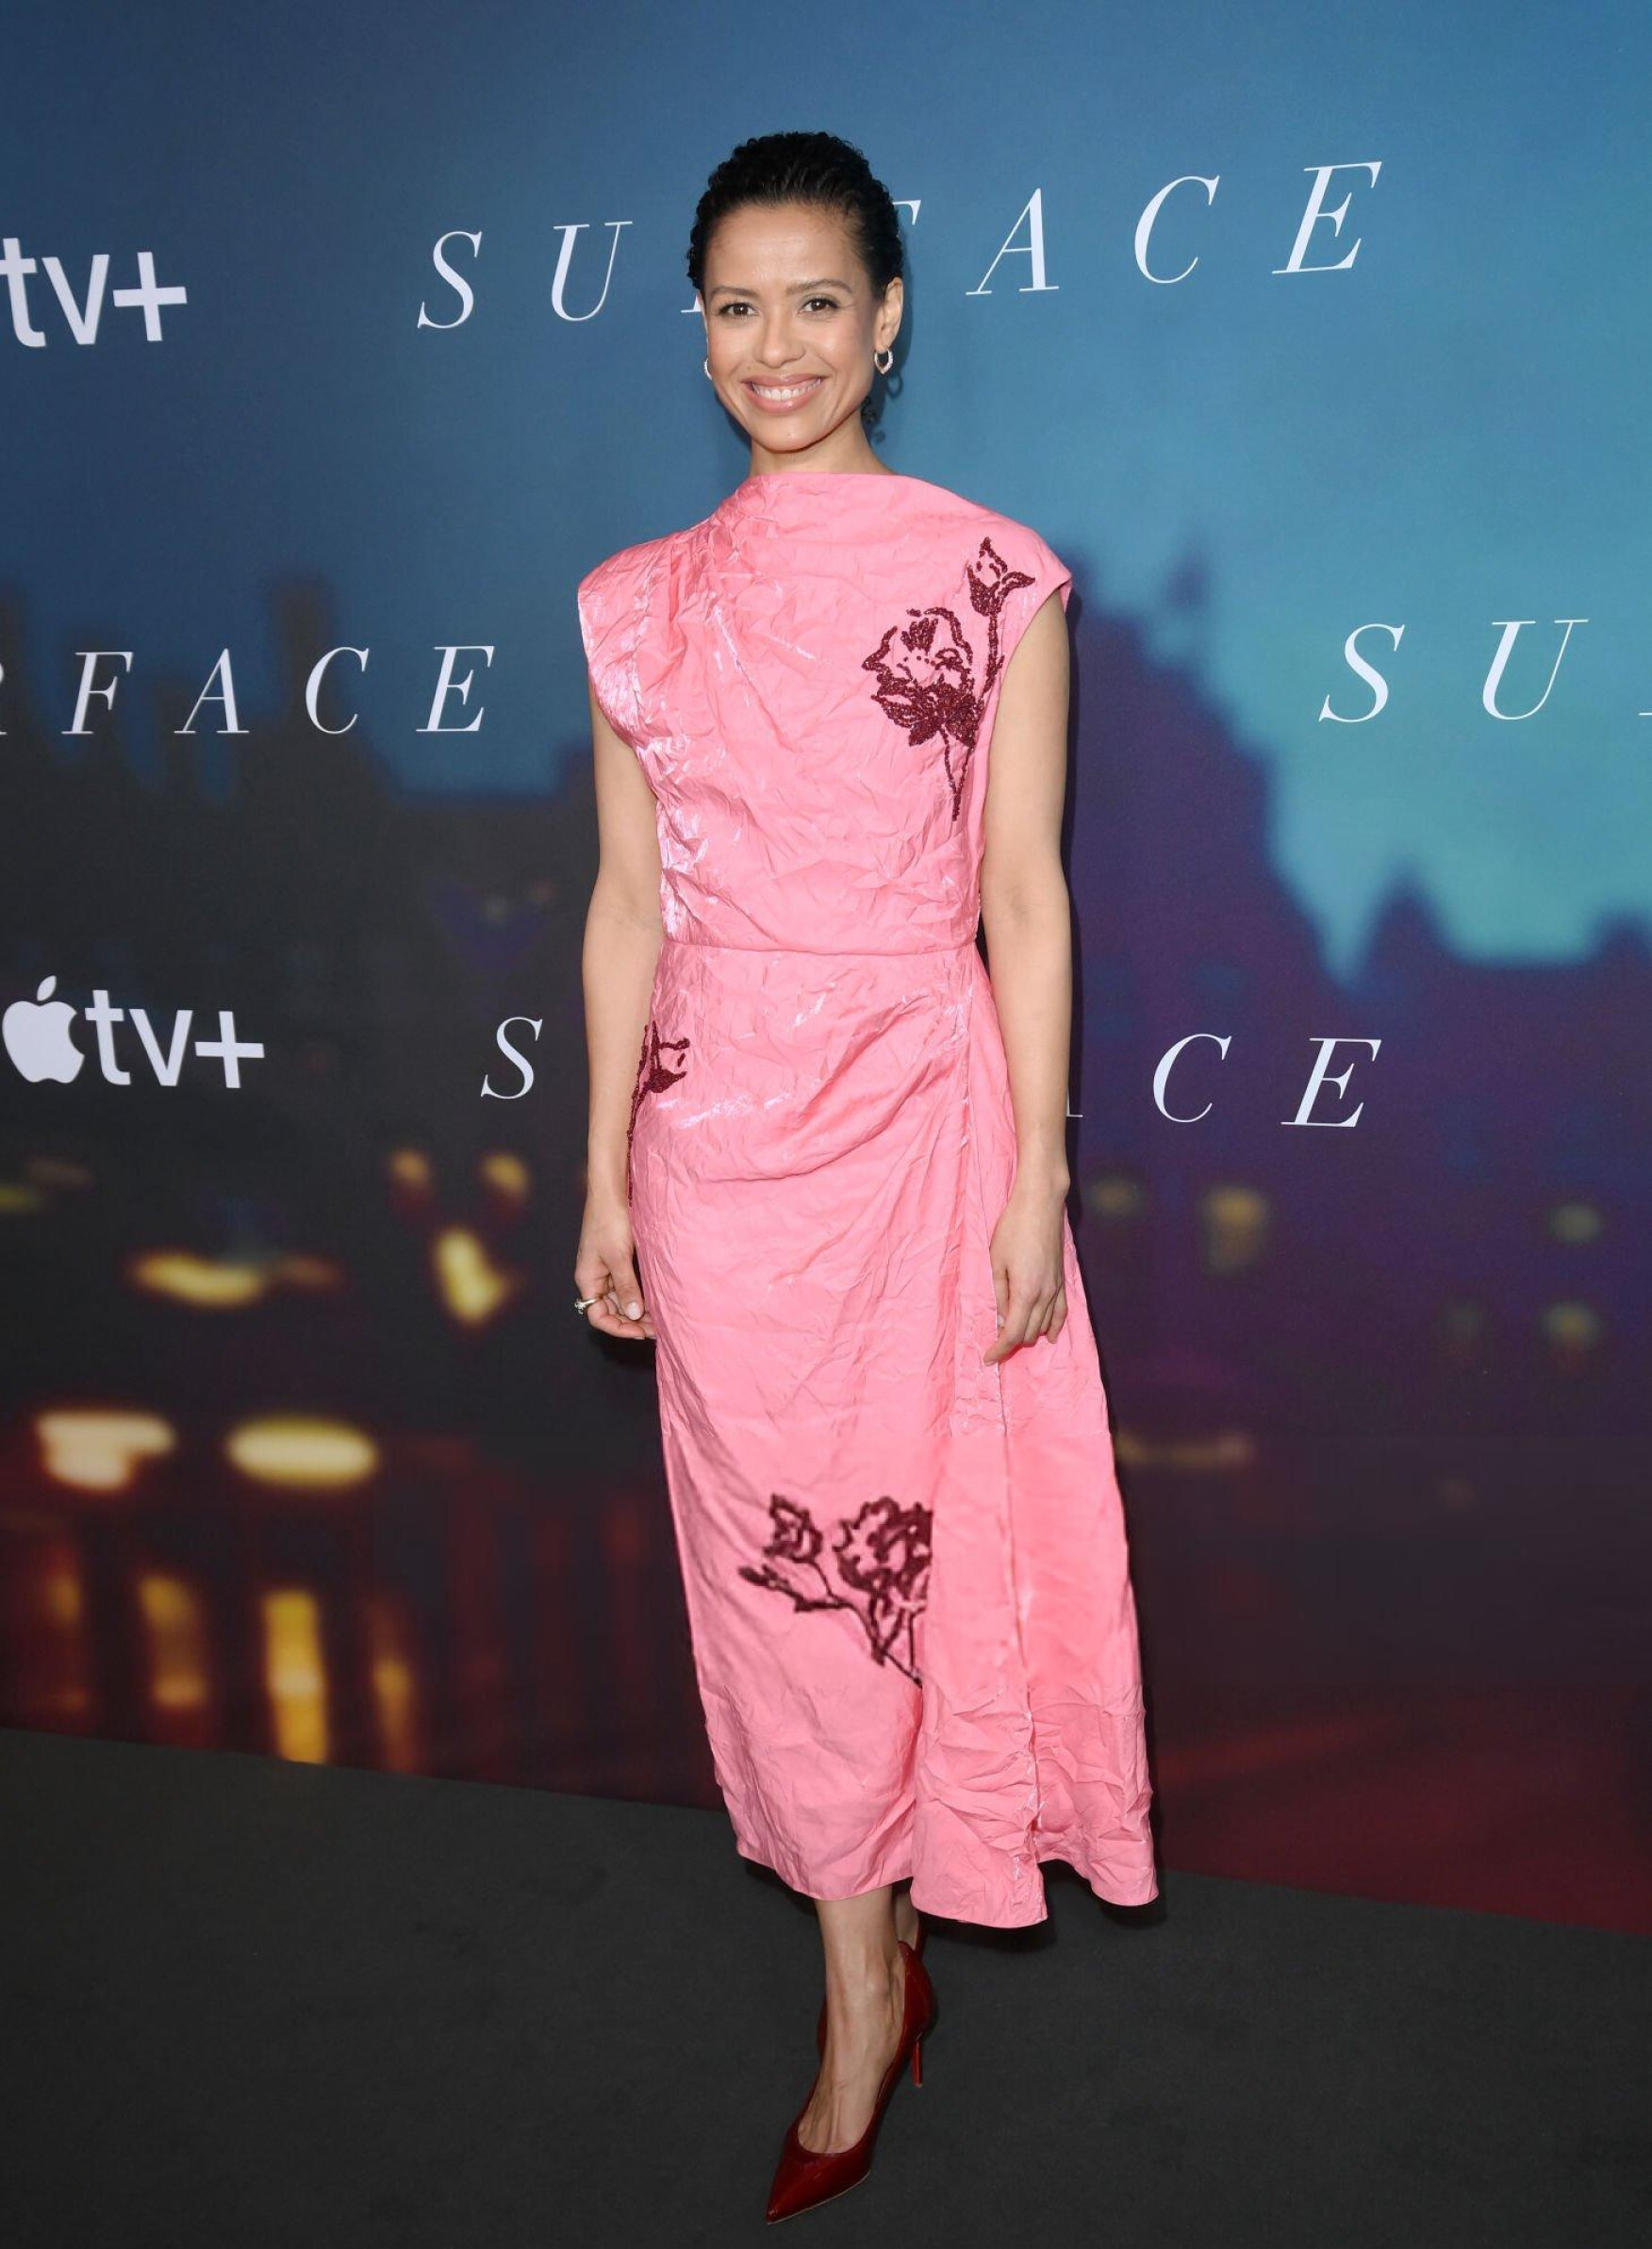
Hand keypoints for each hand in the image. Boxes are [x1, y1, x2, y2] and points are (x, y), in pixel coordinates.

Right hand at [575, 1195, 655, 1341]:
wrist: (611, 1193)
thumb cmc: (609, 1221)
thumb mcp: (618, 1256)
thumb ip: (626, 1287)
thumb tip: (634, 1315)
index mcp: (588, 1280)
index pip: (598, 1316)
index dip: (618, 1328)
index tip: (641, 1332)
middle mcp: (595, 1279)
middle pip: (611, 1311)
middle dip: (632, 1322)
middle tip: (658, 1328)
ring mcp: (606, 1270)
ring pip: (622, 1300)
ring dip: (638, 1310)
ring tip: (660, 1317)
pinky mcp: (618, 1261)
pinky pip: (628, 1286)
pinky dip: (640, 1295)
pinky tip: (656, 1299)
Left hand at [983, 1179, 1068, 1362]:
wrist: (1040, 1205)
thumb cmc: (1013, 1229)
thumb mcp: (996, 1261)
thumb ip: (999, 1294)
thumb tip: (1002, 1320)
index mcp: (1025, 1292)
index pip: (1014, 1333)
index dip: (1000, 1349)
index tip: (988, 1358)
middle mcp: (1045, 1295)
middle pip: (1029, 1333)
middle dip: (1012, 1342)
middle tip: (994, 1343)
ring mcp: (1056, 1288)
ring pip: (1045, 1325)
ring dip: (1029, 1335)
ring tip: (1013, 1338)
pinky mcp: (1062, 1280)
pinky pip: (1061, 1311)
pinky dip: (1053, 1326)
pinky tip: (1048, 1335)